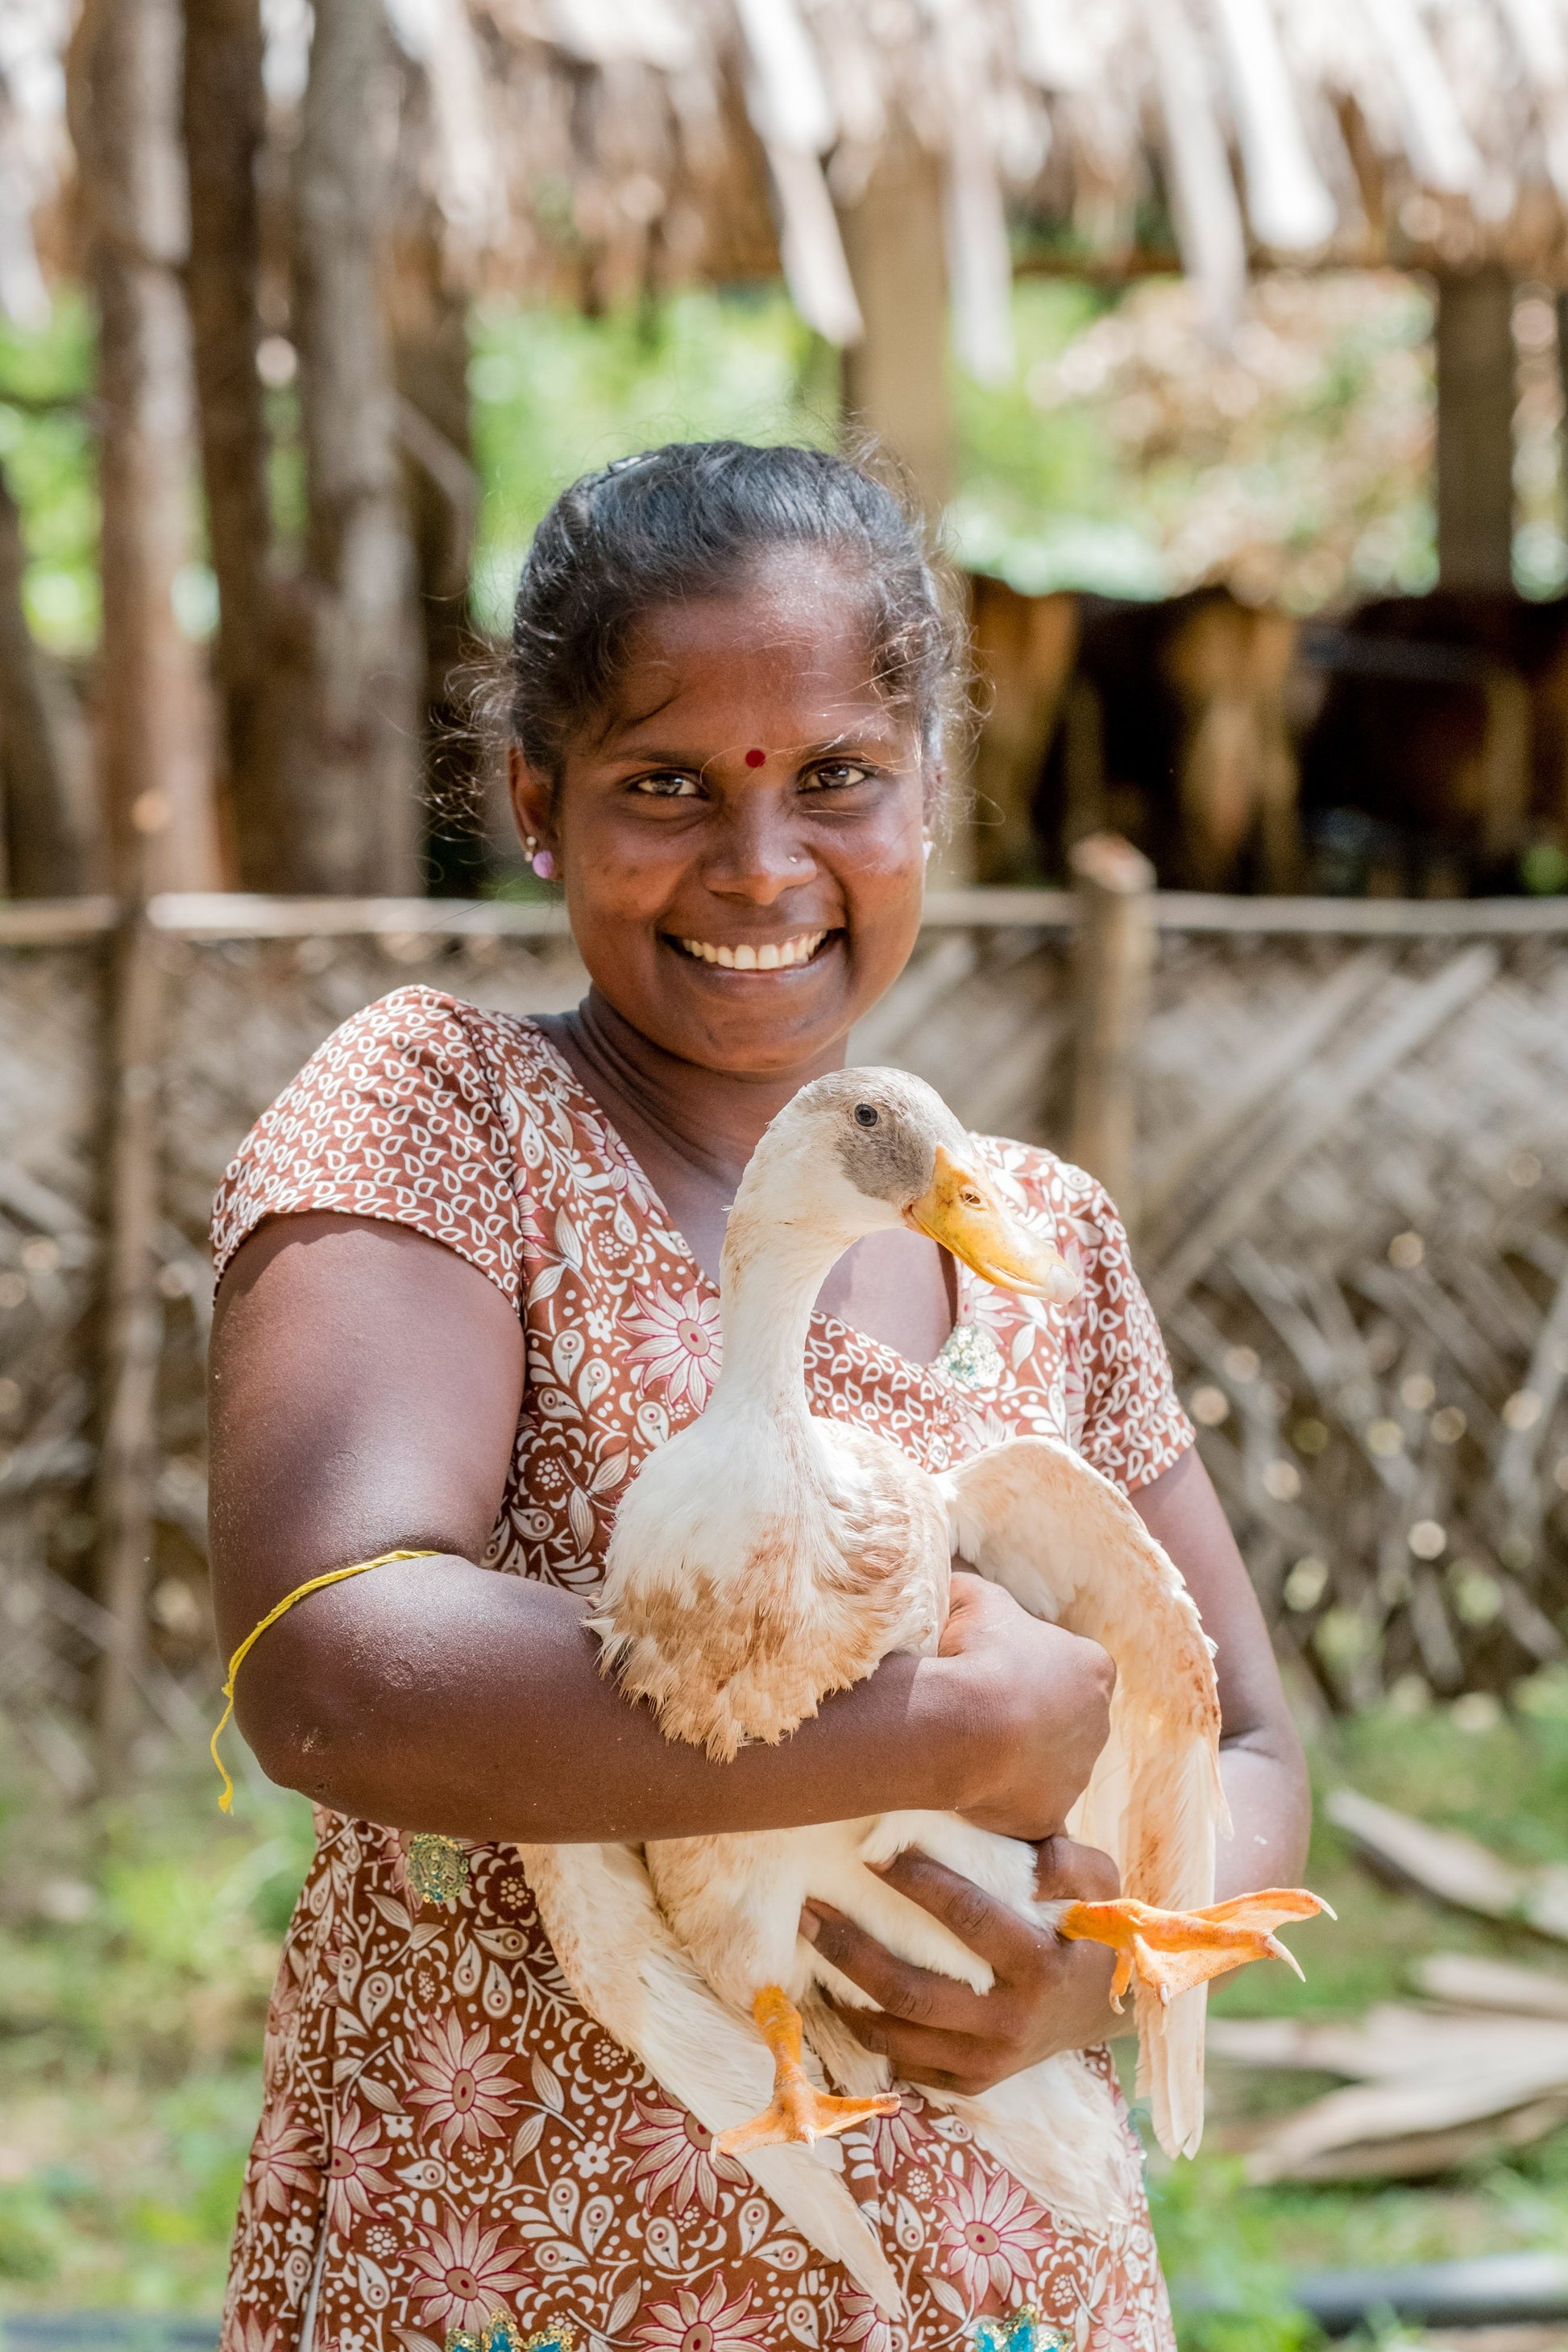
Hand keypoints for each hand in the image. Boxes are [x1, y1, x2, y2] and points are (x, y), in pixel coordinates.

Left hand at [801, 1838, 1123, 2093]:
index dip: (919, 1885)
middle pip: (911, 1989)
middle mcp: (1009, 2022)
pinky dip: (865, 2027)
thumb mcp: (1103, 1885)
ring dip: (843, 1988)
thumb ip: (1070, 1862)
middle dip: (850, 1946)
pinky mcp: (970, 2082)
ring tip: (811, 1942)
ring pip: (896, 2032)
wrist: (1109, 2011)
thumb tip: (1029, 1866)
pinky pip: (903, 2061)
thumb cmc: (1093, 1932)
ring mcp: (986, 2061)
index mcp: (1040, 1967)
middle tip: (811, 1906)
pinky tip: (839, 1989)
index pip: (969, 1921)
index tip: (875, 1855)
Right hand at [937, 1574, 1114, 1841]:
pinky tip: (974, 1787)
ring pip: (1051, 1765)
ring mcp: (1078, 1774)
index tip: (1000, 1671)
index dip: (1035, 1669)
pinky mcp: (1051, 1815)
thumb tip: (961, 1590)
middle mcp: (1099, 1723)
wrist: (961, 1724)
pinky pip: (1030, 1807)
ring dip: (1021, 1759)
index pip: (1076, 1668)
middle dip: (1035, 1717)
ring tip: (971, 1748)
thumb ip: (977, 1593)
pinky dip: (1008, 1800)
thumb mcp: (974, 1599)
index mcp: (1093, 1669)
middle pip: (1068, 1719)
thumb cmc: (976, 1655)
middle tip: (985, 1711)